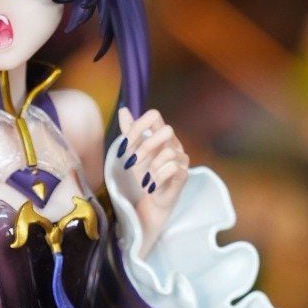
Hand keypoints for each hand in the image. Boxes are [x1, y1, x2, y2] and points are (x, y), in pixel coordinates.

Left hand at [115, 106, 189, 249]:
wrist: (153, 198)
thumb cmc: (146, 172)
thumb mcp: (133, 152)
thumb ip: (130, 131)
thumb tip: (123, 109)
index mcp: (161, 134)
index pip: (154, 115)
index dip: (138, 126)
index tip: (125, 145)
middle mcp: (174, 143)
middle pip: (167, 130)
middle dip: (146, 147)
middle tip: (133, 162)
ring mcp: (182, 158)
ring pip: (168, 153)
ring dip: (151, 167)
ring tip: (147, 178)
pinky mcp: (184, 174)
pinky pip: (173, 169)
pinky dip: (158, 178)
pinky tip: (152, 185)